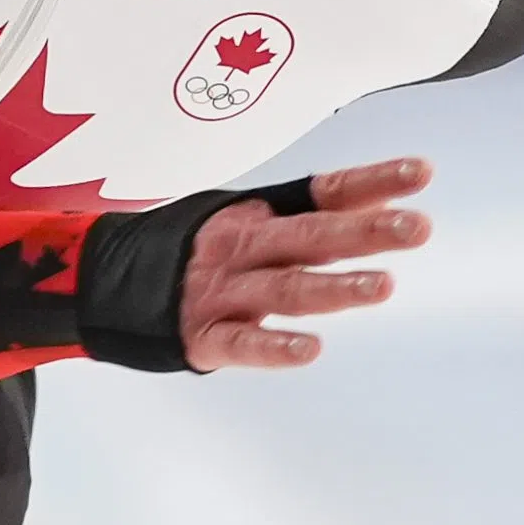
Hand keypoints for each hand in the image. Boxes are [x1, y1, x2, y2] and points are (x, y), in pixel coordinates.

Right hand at [183, 157, 429, 369]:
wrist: (102, 281)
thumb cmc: (194, 253)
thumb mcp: (247, 221)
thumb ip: (313, 216)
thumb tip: (388, 200)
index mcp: (257, 215)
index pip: (321, 193)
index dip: (370, 183)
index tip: (420, 174)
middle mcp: (242, 248)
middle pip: (309, 237)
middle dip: (364, 231)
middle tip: (416, 228)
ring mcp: (221, 292)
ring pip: (283, 289)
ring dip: (334, 287)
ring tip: (383, 286)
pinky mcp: (202, 336)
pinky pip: (241, 345)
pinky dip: (273, 348)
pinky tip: (309, 350)